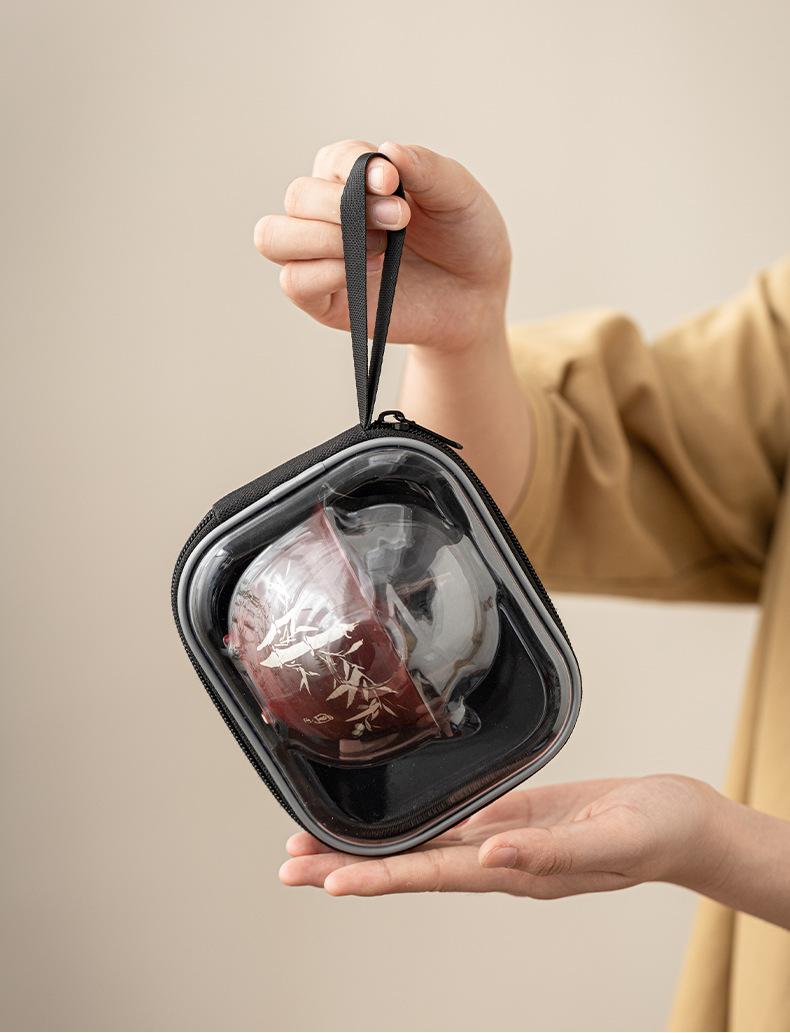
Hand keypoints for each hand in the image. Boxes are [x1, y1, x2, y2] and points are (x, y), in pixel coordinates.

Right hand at [254, 139, 510, 352]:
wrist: (477, 297)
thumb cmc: (465, 240)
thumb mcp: (460, 195)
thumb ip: (426, 168)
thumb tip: (387, 151)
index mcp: (355, 179)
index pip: (333, 160)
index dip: (354, 167)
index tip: (392, 182)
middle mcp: (329, 215)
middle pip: (298, 195)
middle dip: (343, 205)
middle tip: (399, 220)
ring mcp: (322, 258)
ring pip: (274, 236)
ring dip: (320, 237)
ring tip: (376, 248)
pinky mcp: (324, 300)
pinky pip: (294, 281)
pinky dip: (322, 271)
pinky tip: (365, 271)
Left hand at [279, 774, 723, 897]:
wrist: (677, 819)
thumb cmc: (651, 832)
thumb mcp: (606, 841)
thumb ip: (548, 852)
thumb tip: (487, 855)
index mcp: (516, 872)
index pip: (432, 877)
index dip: (378, 878)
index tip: (326, 883)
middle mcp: (496, 859)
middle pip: (410, 865)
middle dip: (347, 868)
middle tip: (288, 868)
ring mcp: (501, 836)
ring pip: (421, 843)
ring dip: (367, 848)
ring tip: (312, 849)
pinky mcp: (510, 811)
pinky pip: (451, 819)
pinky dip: (411, 821)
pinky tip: (384, 820)